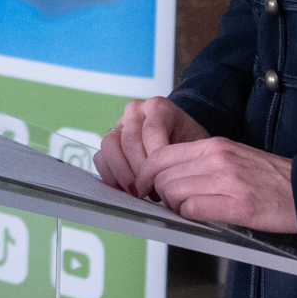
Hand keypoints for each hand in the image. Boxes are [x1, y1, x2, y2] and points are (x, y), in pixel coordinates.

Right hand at [94, 96, 208, 198]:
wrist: (181, 143)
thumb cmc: (189, 145)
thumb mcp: (196, 147)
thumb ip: (184, 157)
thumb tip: (169, 181)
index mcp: (159, 106)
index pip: (152, 131)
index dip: (155, 160)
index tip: (163, 180)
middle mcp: (135, 111)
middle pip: (129, 140)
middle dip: (139, 170)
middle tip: (150, 190)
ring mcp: (119, 124)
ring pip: (109, 145)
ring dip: (122, 172)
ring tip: (137, 191)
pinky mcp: (109, 141)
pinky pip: (100, 157)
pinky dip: (110, 175)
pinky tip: (125, 189)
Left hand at [147, 137, 296, 232]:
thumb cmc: (272, 177)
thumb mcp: (234, 156)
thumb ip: (203, 162)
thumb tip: (169, 175)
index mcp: (215, 145)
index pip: (161, 155)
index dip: (145, 173)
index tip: (143, 186)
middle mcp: (218, 159)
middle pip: (162, 175)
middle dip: (157, 193)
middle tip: (163, 203)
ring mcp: (227, 182)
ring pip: (174, 193)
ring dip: (172, 206)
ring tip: (185, 210)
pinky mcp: (238, 206)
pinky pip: (193, 210)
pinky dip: (188, 216)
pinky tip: (199, 217)